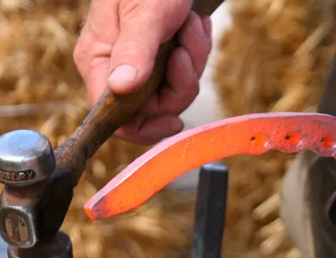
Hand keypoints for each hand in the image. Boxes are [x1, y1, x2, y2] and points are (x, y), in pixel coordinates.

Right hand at [73, 0, 211, 144]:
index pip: (115, 119)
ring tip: (190, 28)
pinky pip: (186, 74)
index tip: (172, 117)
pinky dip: (197, 51)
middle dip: (179, 85)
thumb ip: (134, 51)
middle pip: (153, 111)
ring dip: (192, 62)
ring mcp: (141, 65)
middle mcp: (117, 70)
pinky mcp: (161, 59)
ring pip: (174, 93)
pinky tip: (193, 27)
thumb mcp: (145, 13)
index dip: (145, 127)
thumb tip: (119, 89)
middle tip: (185, 53)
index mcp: (99, 62)